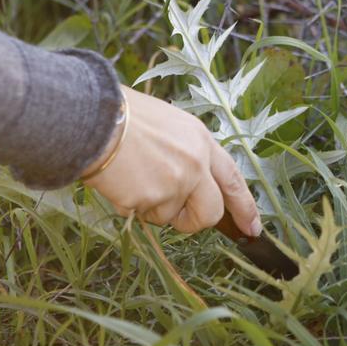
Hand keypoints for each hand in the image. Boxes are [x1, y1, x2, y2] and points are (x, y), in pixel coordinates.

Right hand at [84, 86, 260, 235]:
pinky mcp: (152, 199)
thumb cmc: (125, 117)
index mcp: (202, 141)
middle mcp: (196, 163)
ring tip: (133, 177)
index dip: (245, 206)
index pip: (234, 179)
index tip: (252, 228)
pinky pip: (144, 216)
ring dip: (152, 208)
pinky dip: (131, 206)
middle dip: (195, 221)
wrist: (94, 118)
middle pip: (211, 211)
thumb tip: (192, 182)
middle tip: (176, 217)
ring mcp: (176, 183)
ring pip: (170, 216)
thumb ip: (188, 153)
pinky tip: (120, 181)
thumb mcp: (170, 125)